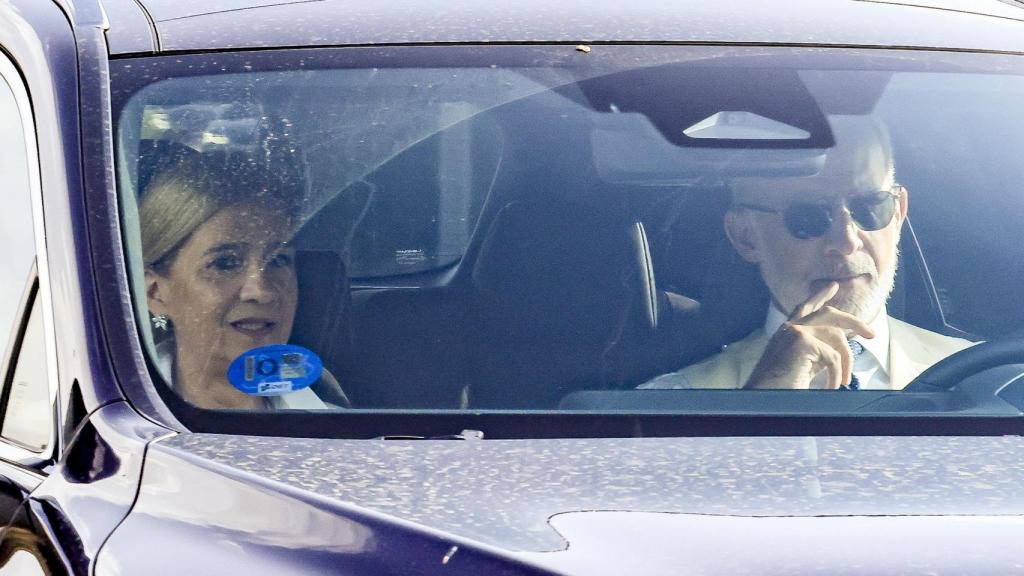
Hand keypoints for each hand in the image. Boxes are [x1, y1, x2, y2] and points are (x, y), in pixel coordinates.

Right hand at [744, 282, 875, 389]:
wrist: (764, 399)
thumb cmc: (781, 387)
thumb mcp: (803, 363)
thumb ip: (818, 350)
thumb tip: (842, 345)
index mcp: (787, 331)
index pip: (806, 306)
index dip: (820, 296)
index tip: (833, 286)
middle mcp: (790, 327)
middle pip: (829, 313)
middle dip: (854, 321)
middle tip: (871, 333)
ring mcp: (795, 331)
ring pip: (837, 336)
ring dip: (846, 361)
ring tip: (843, 381)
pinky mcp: (802, 342)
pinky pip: (833, 357)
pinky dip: (836, 375)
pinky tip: (830, 386)